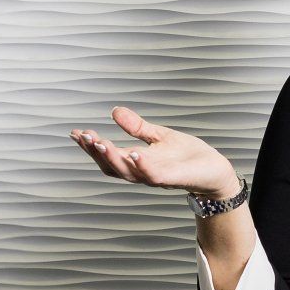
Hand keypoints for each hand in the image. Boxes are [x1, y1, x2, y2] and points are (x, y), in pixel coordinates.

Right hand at [68, 107, 237, 195]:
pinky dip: (142, 166)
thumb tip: (114, 111)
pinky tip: (134, 153)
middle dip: (95, 152)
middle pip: (111, 167)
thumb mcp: (159, 136)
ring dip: (113, 158)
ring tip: (99, 143)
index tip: (74, 132)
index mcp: (137, 161)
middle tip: (83, 136)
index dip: (89, 146)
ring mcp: (157, 176)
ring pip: (128, 172)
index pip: (107, 156)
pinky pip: (154, 176)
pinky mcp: (174, 179)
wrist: (214, 170)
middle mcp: (142, 172)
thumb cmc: (187, 156)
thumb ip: (137, 127)